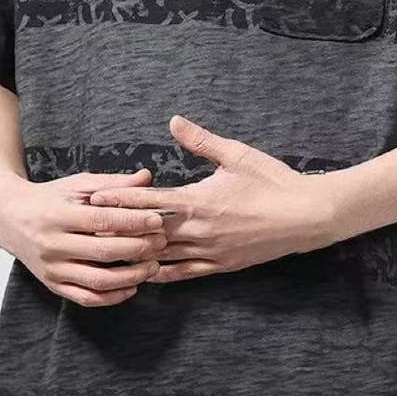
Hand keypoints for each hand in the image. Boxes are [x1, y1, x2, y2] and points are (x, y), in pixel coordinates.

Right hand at [0, 169, 166, 306]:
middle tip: (162, 242)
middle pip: (103, 252)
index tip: (157, 220)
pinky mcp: (52, 285)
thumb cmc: (49, 198)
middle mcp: (52, 245)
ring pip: (97, 281)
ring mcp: (51, 268)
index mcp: (58, 216)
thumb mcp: (77, 185)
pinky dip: (112, 297)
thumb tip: (146, 177)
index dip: (132, 222)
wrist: (9, 218)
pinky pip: (85, 297)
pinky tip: (132, 287)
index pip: (101, 221)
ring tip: (153, 266)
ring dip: (130, 277)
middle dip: (138, 248)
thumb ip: (112, 184)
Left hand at [89, 116, 339, 282]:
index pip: (149, 202)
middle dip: (119, 230)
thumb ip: (201, 140)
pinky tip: (147, 273)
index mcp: (199, 201)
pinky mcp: (222, 265)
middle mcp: (199, 230)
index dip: (119, 201)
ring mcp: (210, 252)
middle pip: (148, 233)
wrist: (306, 216)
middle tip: (90, 230)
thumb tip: (173, 121)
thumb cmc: (273, 181)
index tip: (94, 199)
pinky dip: (164, 274)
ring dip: (137, 254)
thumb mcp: (237, 154)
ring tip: (109, 254)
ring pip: (163, 257)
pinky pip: (185, 274)